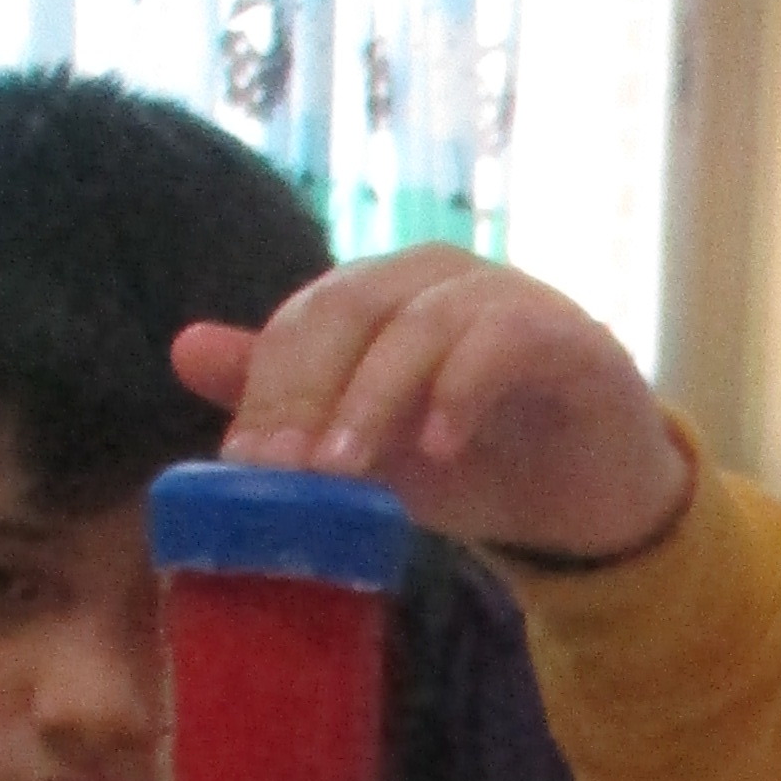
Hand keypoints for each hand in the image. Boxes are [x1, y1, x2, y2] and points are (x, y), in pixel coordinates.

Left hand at [176, 253, 690, 566]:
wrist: (594, 502)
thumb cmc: (478, 465)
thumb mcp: (370, 448)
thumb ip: (291, 401)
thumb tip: (185, 349)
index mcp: (383, 294)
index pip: (303, 319)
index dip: (265, 386)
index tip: (245, 462)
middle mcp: (439, 278)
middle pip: (348, 306)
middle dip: (305, 390)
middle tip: (283, 467)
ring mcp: (506, 298)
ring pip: (418, 324)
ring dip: (372, 400)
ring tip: (344, 472)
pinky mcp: (567, 335)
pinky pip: (502, 342)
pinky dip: (462, 393)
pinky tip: (441, 449)